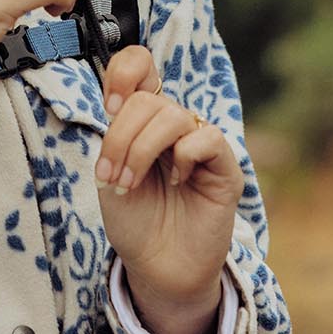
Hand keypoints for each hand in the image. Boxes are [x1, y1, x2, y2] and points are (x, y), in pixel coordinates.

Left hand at [95, 46, 244, 333]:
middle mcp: (170, 124)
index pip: (140, 65)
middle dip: (119, 137)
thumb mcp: (109, 173)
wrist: (156, 268)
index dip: (123, 71)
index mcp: (141, 119)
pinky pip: (205, 138)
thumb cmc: (134, 221)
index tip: (109, 106)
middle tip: (111, 177)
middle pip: (146, 97)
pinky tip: (177, 181)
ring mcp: (198, 142)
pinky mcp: (224, 165)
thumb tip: (122, 103)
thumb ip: (115, 135)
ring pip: (171, 114)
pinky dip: (182, 156)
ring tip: (129, 183)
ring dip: (140, 149)